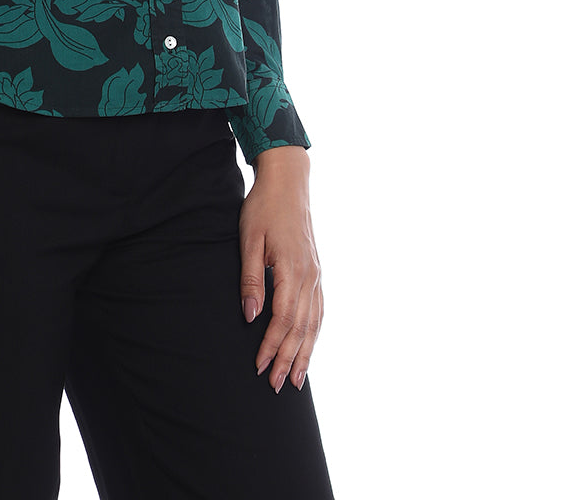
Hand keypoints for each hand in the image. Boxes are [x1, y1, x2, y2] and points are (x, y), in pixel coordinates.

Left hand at [238, 146, 322, 394]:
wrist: (288, 181)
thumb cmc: (263, 207)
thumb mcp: (249, 239)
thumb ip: (251, 279)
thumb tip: (251, 316)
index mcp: (292, 269)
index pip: (283, 319)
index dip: (272, 346)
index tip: (259, 366)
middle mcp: (310, 276)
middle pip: (301, 328)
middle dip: (288, 359)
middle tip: (275, 386)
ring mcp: (316, 274)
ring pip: (314, 323)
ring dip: (305, 352)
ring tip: (296, 380)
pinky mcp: (316, 271)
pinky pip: (319, 310)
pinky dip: (315, 333)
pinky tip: (309, 346)